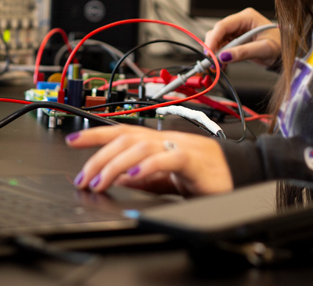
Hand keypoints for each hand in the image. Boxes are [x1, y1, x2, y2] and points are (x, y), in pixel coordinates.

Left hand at [66, 126, 232, 196]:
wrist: (241, 174)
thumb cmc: (205, 174)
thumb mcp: (166, 178)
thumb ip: (144, 177)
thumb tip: (118, 178)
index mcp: (157, 141)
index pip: (121, 131)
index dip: (95, 134)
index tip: (71, 140)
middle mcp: (165, 138)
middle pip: (125, 138)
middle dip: (99, 157)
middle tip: (84, 178)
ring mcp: (179, 146)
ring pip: (140, 147)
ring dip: (116, 165)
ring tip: (101, 182)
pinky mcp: (192, 160)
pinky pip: (167, 159)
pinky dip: (147, 167)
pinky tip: (132, 177)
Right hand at [204, 8, 280, 66]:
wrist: (285, 52)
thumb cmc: (279, 46)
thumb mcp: (263, 49)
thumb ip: (243, 52)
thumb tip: (224, 56)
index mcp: (247, 17)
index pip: (223, 25)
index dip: (213, 38)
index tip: (208, 53)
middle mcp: (240, 21)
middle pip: (218, 32)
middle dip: (213, 47)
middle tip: (212, 62)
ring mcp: (237, 30)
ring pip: (218, 39)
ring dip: (216, 53)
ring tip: (219, 66)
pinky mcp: (236, 39)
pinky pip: (223, 46)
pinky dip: (220, 55)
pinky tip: (223, 64)